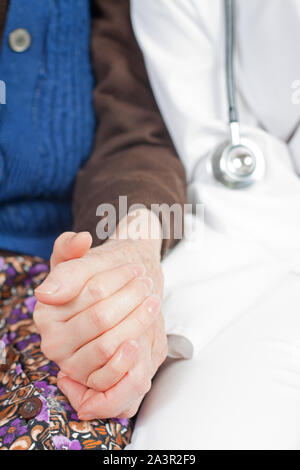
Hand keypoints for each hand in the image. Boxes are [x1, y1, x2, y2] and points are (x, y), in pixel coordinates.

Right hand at [33, 210, 167, 417]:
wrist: (110, 302)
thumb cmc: (96, 279)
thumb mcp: (82, 258)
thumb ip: (72, 247)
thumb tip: (79, 241)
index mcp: (46, 311)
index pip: (93, 292)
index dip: (119, 279)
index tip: (137, 269)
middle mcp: (52, 341)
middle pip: (102, 318)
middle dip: (131, 298)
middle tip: (148, 284)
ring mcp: (70, 364)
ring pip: (109, 344)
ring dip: (137, 322)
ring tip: (152, 303)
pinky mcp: (89, 381)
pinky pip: (109, 376)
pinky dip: (127, 360)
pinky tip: (139, 342)